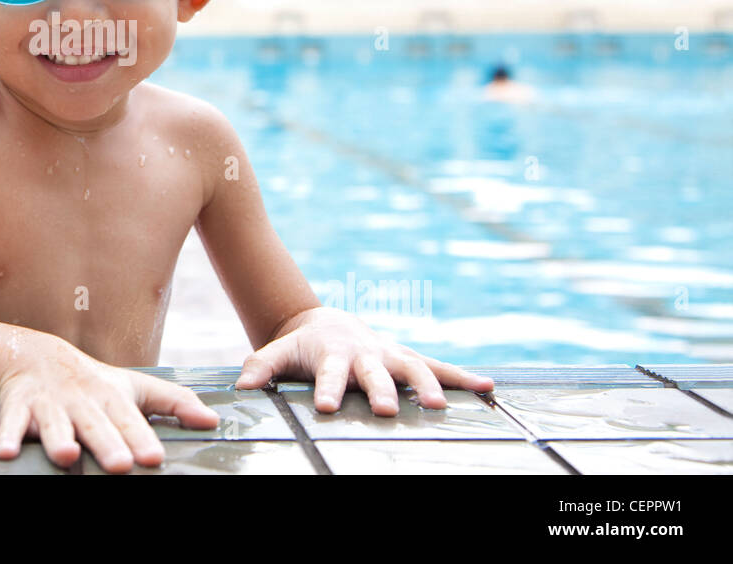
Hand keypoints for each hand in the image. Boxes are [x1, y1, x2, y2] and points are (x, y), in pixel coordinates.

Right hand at [0, 338, 220, 472]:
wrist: (36, 358)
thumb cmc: (94, 383)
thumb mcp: (135, 388)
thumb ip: (174, 403)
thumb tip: (213, 421)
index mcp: (111, 398)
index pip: (129, 420)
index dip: (141, 437)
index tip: (154, 457)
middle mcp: (81, 401)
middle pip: (95, 425)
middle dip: (106, 444)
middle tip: (121, 465)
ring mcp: (49, 404)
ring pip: (54, 423)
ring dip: (58, 438)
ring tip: (67, 456)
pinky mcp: (18, 408)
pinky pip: (10, 423)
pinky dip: (8, 436)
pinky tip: (7, 453)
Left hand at [233, 306, 494, 415]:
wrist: (325, 324)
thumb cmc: (300, 348)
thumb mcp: (276, 354)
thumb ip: (260, 367)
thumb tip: (242, 386)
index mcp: (332, 355)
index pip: (330, 374)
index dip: (330, 389)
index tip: (329, 407)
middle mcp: (365, 354)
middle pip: (374, 372)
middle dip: (382, 389)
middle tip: (386, 409)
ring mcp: (389, 355)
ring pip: (413, 367)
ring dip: (428, 384)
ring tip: (442, 406)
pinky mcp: (408, 358)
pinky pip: (440, 367)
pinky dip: (464, 377)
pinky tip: (490, 389)